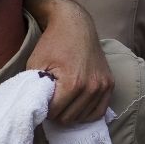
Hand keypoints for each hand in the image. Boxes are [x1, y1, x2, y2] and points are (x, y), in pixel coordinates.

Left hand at [29, 0, 112, 122]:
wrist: (75, 26)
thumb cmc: (52, 43)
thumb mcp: (36, 64)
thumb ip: (35, 87)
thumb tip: (34, 107)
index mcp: (73, 83)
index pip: (55, 112)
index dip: (43, 110)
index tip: (39, 103)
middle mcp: (92, 87)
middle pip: (70, 117)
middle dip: (56, 114)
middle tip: (48, 103)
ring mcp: (104, 86)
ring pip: (84, 117)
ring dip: (70, 114)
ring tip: (60, 104)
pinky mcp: (110, 84)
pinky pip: (100, 111)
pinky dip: (86, 114)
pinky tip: (75, 108)